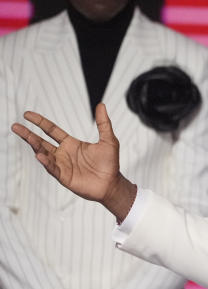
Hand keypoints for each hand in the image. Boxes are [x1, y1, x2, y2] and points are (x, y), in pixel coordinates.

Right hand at [12, 104, 136, 219]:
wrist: (112, 184)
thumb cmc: (110, 163)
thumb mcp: (108, 140)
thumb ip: (103, 123)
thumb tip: (101, 104)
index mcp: (71, 143)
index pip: (51, 130)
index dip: (40, 122)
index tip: (27, 114)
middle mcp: (63, 153)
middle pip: (41, 141)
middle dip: (28, 134)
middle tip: (15, 126)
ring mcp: (61, 165)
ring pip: (43, 153)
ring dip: (34, 145)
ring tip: (26, 136)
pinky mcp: (63, 176)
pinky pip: (52, 168)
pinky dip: (46, 162)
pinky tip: (39, 155)